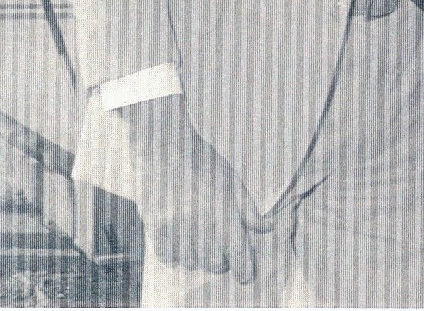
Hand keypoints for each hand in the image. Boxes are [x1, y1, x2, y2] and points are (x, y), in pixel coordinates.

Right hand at [118, 96, 256, 282]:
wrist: (163, 147)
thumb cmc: (203, 163)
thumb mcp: (233, 180)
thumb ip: (249, 209)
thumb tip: (269, 228)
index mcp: (222, 205)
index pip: (236, 249)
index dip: (244, 268)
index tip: (247, 277)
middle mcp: (198, 217)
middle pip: (214, 261)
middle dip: (222, 263)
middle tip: (224, 256)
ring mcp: (174, 222)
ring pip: (191, 261)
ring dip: (199, 260)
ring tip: (203, 247)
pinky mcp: (154, 224)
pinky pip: (168, 255)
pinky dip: (177, 256)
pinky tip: (183, 245)